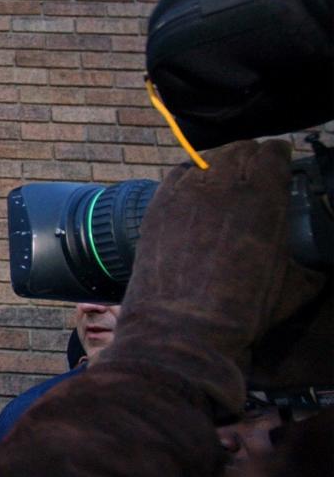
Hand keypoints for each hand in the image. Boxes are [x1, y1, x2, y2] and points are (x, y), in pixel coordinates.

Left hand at [101, 140, 325, 413]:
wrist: (181, 327)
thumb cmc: (242, 311)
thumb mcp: (292, 289)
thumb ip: (308, 268)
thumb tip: (318, 270)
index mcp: (264, 197)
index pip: (274, 153)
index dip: (279, 155)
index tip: (281, 159)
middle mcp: (224, 184)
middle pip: (240, 149)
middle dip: (251, 155)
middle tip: (254, 167)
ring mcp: (185, 191)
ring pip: (206, 158)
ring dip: (219, 161)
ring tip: (225, 174)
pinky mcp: (158, 203)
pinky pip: (177, 174)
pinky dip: (189, 174)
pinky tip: (194, 185)